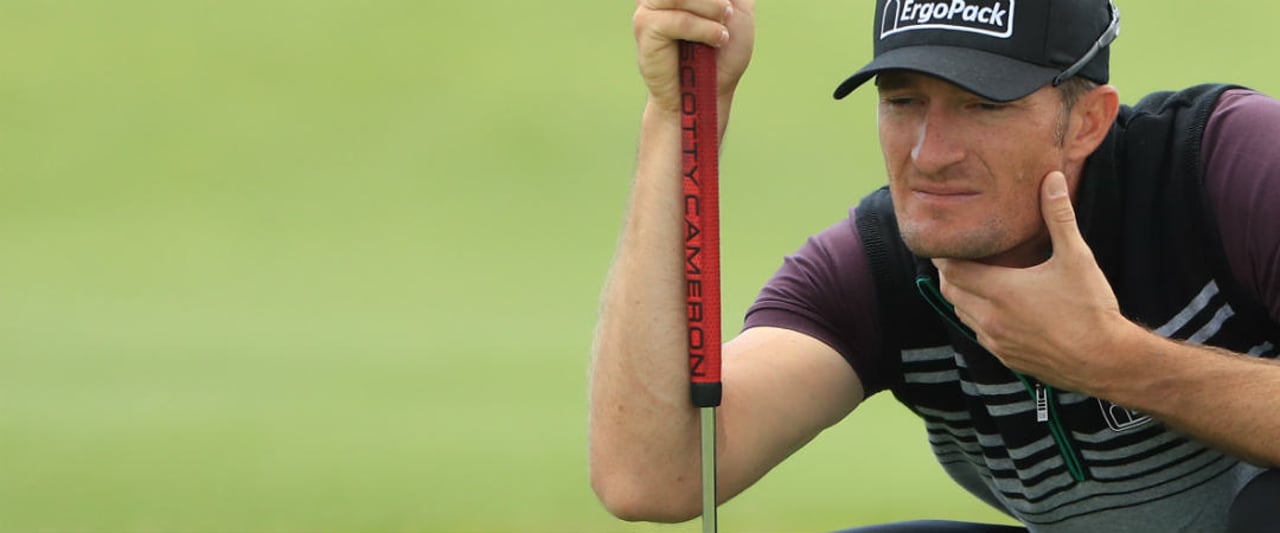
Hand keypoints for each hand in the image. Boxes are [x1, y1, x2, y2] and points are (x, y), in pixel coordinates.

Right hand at [633, 0, 754, 114]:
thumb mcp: (737, 11)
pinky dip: (704, 29)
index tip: (724, 9)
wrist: (708, 94)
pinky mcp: (645, 29)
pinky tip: (717, 40)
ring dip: (711, 8)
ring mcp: (648, 8)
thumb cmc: (721, 55)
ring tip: (723, 26)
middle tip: (727, 13)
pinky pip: (677, 19)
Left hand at [932, 171, 1137, 392]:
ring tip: (976, 277)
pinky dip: (977, 316)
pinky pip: (977, 333)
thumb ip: (1058, 217)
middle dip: (950, 272)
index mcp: (999, 291)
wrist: (1105, 362)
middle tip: (960, 254)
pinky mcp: (1005, 357)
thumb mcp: (1076, 257)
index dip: (946, 253)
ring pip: (961, 313)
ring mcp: (994, 341)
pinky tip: (995, 307)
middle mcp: (988, 318)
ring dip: (962, 295)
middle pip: (949, 290)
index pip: (951, 268)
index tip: (949, 239)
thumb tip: (1050, 179)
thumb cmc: (1090, 309)